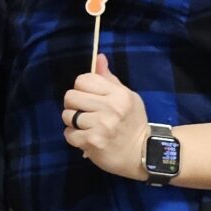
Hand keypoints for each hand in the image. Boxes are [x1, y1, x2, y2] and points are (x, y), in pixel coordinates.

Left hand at [62, 55, 151, 179]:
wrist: (143, 153)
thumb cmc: (133, 122)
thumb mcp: (127, 96)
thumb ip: (109, 78)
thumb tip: (98, 57)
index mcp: (118, 94)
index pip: (82, 80)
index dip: (81, 88)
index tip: (89, 97)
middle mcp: (111, 108)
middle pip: (70, 96)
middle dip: (74, 105)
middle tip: (85, 112)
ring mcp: (102, 126)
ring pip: (67, 115)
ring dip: (73, 122)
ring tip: (87, 126)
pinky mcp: (93, 142)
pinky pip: (69, 134)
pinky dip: (74, 137)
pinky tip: (86, 137)